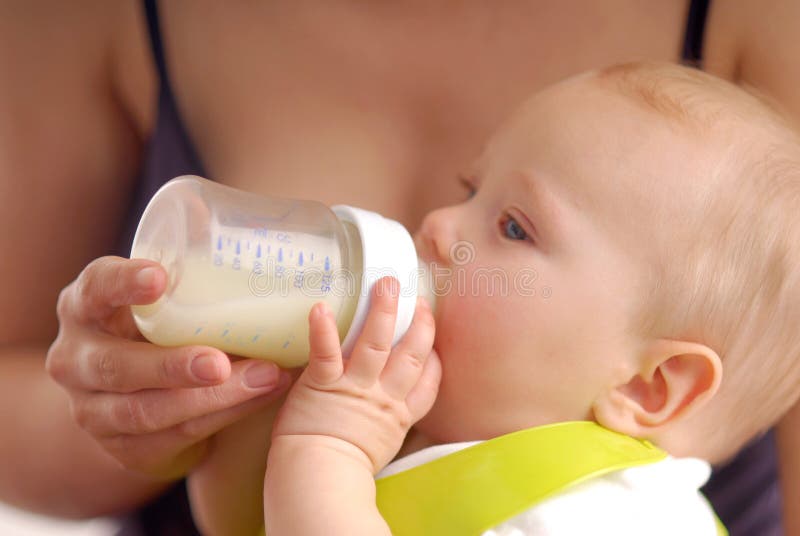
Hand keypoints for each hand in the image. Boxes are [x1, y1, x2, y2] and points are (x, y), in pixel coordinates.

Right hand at [46, 256, 291, 479]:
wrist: (135, 392)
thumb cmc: (161, 326)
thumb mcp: (165, 298)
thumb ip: (197, 273)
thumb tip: (271, 235)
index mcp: (86, 305)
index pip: (95, 288)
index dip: (123, 283)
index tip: (159, 276)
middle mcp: (77, 357)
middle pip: (117, 366)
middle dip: (172, 366)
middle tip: (220, 362)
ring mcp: (92, 408)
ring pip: (146, 411)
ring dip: (211, 399)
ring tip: (265, 380)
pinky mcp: (120, 447)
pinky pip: (171, 437)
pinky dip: (220, 419)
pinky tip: (259, 399)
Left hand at [272, 276, 440, 472]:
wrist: (318, 478)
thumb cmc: (344, 467)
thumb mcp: (382, 444)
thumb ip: (388, 420)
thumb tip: (388, 407)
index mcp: (399, 412)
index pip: (428, 381)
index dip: (434, 357)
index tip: (434, 338)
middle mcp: (383, 395)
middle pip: (410, 353)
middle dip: (420, 323)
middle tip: (420, 298)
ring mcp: (355, 387)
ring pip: (377, 343)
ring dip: (384, 311)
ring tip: (387, 283)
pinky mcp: (324, 384)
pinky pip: (326, 352)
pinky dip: (324, 329)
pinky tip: (322, 307)